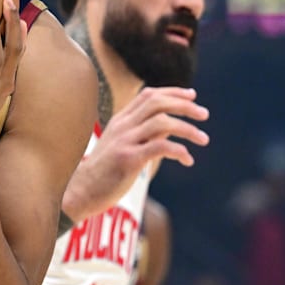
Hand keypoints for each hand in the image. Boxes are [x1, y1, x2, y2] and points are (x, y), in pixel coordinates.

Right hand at [66, 87, 209, 219]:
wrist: (79, 192)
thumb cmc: (103, 173)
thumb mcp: (120, 146)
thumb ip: (142, 134)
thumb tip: (168, 129)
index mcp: (120, 120)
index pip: (148, 95)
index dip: (172, 92)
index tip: (192, 96)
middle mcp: (123, 126)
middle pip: (157, 103)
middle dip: (184, 106)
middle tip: (205, 115)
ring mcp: (124, 142)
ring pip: (162, 122)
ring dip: (187, 128)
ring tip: (203, 139)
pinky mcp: (128, 160)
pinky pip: (159, 147)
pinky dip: (178, 150)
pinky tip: (187, 160)